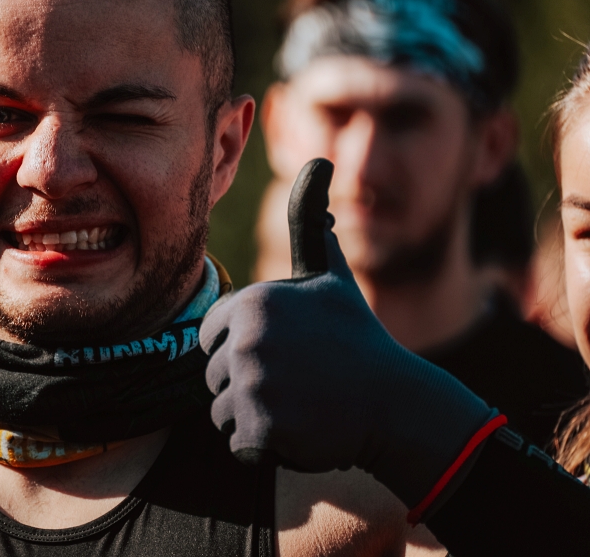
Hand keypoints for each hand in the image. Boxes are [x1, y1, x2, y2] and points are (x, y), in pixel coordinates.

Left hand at [200, 158, 495, 507]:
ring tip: (299, 403)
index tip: (285, 349)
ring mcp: (253, 385)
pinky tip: (300, 428)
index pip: (209, 335)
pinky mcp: (260, 429)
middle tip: (298, 380)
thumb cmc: (356, 338)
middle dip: (249, 383)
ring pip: (222, 410)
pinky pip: (238, 442)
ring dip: (255, 415)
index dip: (242, 346)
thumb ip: (309, 223)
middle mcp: (245, 340)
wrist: (396, 405)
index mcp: (252, 302)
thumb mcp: (330, 276)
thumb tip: (318, 160)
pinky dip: (264, 444)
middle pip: (213, 375)